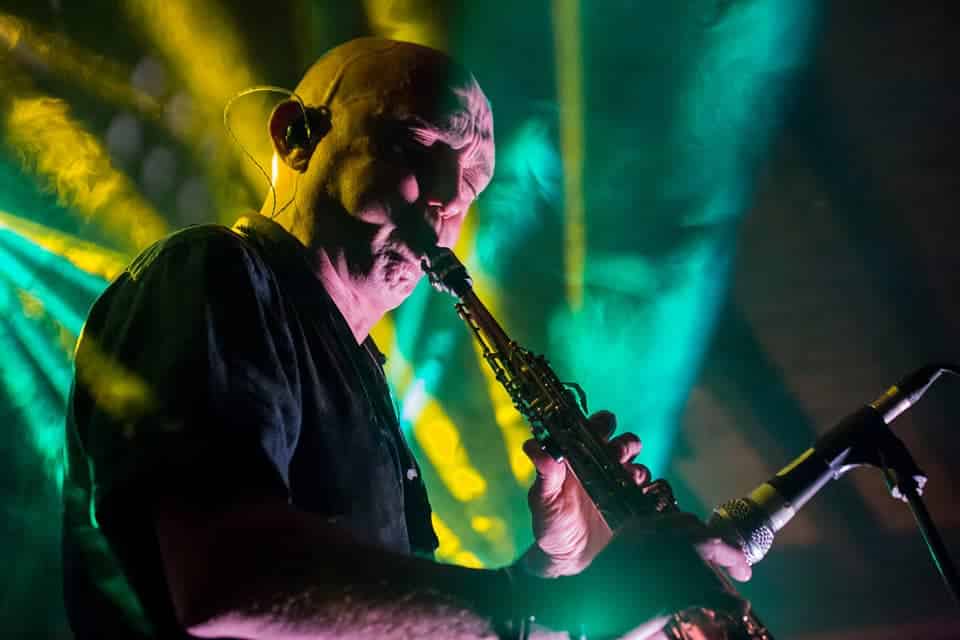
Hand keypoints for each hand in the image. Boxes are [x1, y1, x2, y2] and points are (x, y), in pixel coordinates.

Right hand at [519, 513, 751, 638]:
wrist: (577, 606)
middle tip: (741, 564)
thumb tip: (673, 571)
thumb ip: (646, 557)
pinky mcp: (675, 586)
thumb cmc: (595, 591)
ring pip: (711, 554)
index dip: (705, 533)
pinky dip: (730, 600)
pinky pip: (714, 591)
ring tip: (743, 576)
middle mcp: (655, 534)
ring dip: (732, 565)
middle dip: (725, 547)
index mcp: (641, 526)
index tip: (717, 546)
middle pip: (702, 533)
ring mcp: (667, 557)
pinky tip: (739, 607)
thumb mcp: (623, 560)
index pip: (684, 521)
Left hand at [521, 410, 650, 576]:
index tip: (602, 427)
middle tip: (617, 453)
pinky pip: (654, 493)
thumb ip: (544, 472)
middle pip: (626, 443)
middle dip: (626, 444)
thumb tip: (532, 445)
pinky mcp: (636, 507)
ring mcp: (623, 486)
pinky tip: (643, 497)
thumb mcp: (543, 498)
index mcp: (582, 456)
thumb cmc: (551, 522)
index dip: (602, 422)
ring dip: (638, 470)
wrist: (568, 559)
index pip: (597, 428)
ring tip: (630, 478)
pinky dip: (653, 491)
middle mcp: (605, 466)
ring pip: (641, 467)